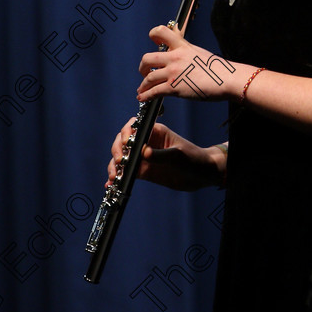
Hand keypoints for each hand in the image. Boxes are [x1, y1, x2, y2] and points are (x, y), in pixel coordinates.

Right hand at [106, 120, 226, 190]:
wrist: (201, 174)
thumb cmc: (193, 158)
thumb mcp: (178, 155)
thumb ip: (161, 155)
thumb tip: (143, 152)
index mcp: (155, 131)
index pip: (134, 126)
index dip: (126, 132)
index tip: (126, 143)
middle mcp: (146, 142)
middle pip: (123, 141)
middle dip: (117, 149)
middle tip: (120, 161)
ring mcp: (143, 157)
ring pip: (122, 157)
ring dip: (114, 165)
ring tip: (114, 176)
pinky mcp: (143, 171)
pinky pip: (126, 172)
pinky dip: (117, 176)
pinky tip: (110, 184)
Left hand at [137, 24, 238, 102]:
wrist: (227, 79)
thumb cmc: (218, 68)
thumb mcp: (199, 52)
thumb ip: (186, 50)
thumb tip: (181, 49)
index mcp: (182, 46)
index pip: (161, 32)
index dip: (154, 36)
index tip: (153, 42)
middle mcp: (175, 57)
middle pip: (147, 57)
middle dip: (142, 66)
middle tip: (145, 72)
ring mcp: (173, 72)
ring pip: (148, 77)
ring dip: (143, 85)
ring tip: (142, 89)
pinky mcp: (174, 87)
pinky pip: (154, 91)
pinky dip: (146, 95)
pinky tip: (143, 97)